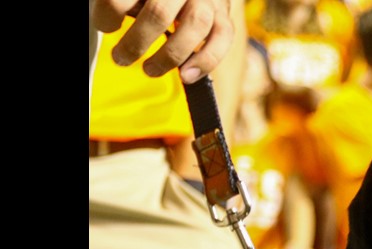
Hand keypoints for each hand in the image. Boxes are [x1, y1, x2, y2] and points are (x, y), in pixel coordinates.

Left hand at [91, 0, 234, 82]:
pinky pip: (222, 37)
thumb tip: (112, 22)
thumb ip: (129, 3)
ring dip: (170, 55)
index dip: (110, 13)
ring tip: (150, 70)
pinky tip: (187, 76)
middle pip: (159, 12)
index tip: (106, 26)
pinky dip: (206, 61)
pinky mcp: (223, 14)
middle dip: (137, 42)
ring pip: (195, 25)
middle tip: (122, 58)